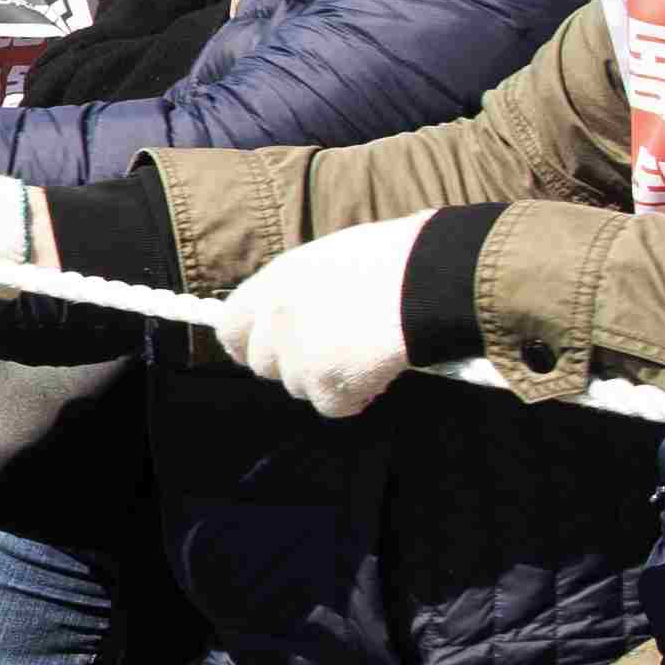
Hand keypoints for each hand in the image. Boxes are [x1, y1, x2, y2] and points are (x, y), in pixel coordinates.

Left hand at [215, 216, 429, 419]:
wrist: (433, 278)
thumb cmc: (398, 260)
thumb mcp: (334, 259)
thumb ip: (303, 290)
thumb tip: (298, 318)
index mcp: (277, 280)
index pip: (230, 326)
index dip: (248, 343)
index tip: (270, 350)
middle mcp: (277, 316)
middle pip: (263, 364)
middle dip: (293, 365)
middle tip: (333, 355)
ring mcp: (298, 351)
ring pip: (298, 386)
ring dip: (328, 380)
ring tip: (366, 355)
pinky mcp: (326, 381)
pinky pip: (332, 405)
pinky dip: (356, 396)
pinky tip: (379, 372)